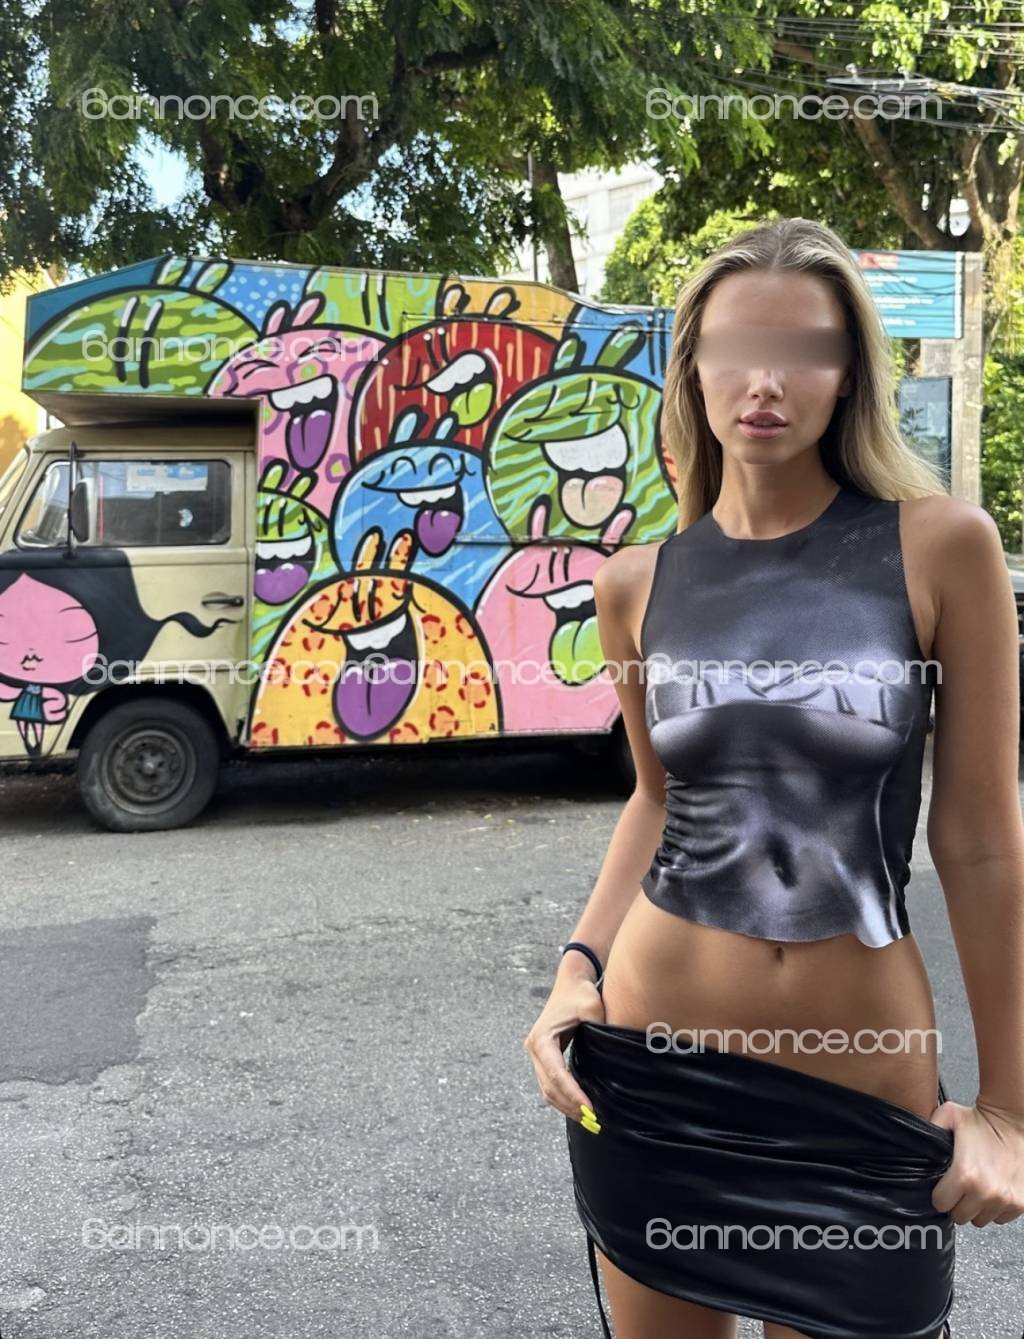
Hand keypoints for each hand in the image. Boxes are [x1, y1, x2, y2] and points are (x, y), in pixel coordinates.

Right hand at [523, 962, 605, 1123]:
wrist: (571, 982)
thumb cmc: (581, 993)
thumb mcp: (591, 1006)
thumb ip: (598, 1027)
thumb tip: (611, 1054)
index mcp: (542, 1039)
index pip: (557, 1075)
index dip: (573, 1095)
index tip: (590, 1109)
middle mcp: (534, 1048)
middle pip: (549, 1088)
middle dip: (570, 1106)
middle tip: (594, 1122)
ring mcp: (536, 1054)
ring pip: (547, 1090)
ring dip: (566, 1106)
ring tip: (589, 1120)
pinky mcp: (544, 1057)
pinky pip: (550, 1084)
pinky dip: (563, 1098)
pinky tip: (580, 1107)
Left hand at [930, 1098, 1023, 1225]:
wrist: (1011, 1120)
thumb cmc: (980, 1119)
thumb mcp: (946, 1116)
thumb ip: (928, 1131)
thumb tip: (914, 1145)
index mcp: (964, 1176)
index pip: (940, 1204)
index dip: (939, 1195)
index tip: (942, 1187)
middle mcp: (985, 1193)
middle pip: (960, 1216)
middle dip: (957, 1204)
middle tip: (960, 1188)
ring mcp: (1005, 1201)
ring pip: (981, 1220)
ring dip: (977, 1208)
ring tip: (977, 1188)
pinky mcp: (1020, 1204)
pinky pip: (1001, 1219)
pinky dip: (995, 1209)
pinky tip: (992, 1191)